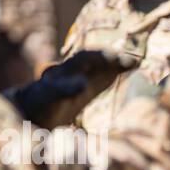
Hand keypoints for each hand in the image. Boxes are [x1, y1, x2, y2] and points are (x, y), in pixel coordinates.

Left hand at [7, 50, 135, 127]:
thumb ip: (66, 89)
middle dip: (114, 59)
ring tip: (136, 63)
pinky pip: (103, 75)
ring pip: (102, 66)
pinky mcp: (88, 87)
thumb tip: (83, 85)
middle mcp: (76, 70)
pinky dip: (116, 71)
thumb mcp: (52, 97)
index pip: (86, 57)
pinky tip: (129, 70)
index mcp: (66, 69)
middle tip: (133, 61)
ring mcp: (83, 77)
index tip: (116, 59)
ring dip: (118, 64)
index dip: (101, 57)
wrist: (33, 112)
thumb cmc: (41, 104)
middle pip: (97, 59)